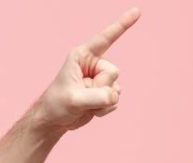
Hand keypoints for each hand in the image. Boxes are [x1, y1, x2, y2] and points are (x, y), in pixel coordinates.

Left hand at [33, 7, 139, 133]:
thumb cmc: (57, 105)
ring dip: (101, 102)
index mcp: (82, 56)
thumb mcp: (74, 100)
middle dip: (100, 88)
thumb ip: (97, 96)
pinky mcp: (105, 91)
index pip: (105, 38)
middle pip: (113, 72)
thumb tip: (115, 95)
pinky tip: (90, 110)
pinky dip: (103, 109)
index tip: (137, 11)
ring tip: (84, 104)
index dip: (122, 25)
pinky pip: (115, 100)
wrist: (54, 120)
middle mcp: (94, 64)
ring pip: (116, 89)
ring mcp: (101, 78)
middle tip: (82, 96)